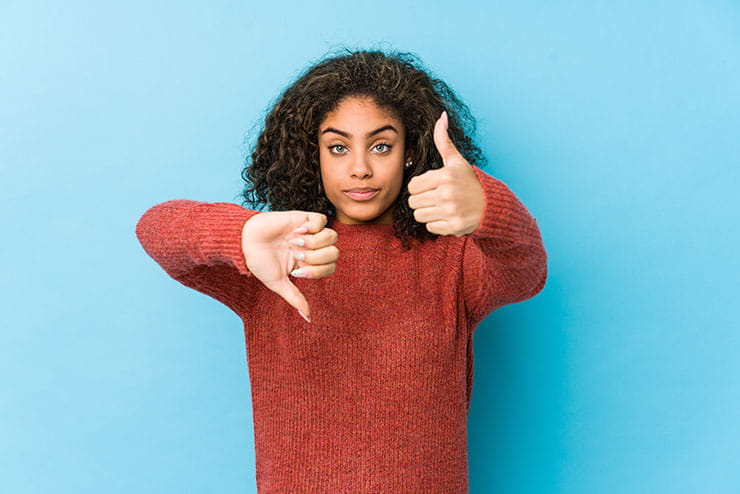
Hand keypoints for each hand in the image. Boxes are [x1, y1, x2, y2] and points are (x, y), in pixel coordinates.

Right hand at [241, 211, 338, 321]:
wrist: (244, 241)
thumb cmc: (259, 262)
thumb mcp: (278, 283)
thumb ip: (295, 298)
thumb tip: (309, 318)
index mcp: (309, 262)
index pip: (330, 267)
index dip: (317, 271)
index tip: (296, 271)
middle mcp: (312, 247)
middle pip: (335, 252)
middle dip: (317, 257)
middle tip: (297, 255)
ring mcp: (309, 232)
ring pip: (332, 236)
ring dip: (314, 242)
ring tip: (295, 241)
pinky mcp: (303, 217)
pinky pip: (322, 219)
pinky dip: (313, 227)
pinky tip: (297, 230)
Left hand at [407, 111, 484, 235]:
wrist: (491, 206)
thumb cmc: (470, 182)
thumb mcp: (457, 161)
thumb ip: (443, 141)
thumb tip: (441, 116)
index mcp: (445, 176)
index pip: (412, 186)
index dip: (420, 187)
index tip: (432, 187)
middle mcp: (447, 193)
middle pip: (413, 202)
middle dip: (422, 201)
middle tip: (436, 198)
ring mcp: (451, 211)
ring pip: (419, 215)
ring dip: (427, 213)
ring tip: (441, 207)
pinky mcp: (453, 227)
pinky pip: (429, 227)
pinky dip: (436, 224)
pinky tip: (447, 217)